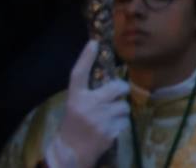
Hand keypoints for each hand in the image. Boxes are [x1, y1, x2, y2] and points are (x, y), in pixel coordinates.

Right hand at [44, 41, 128, 167]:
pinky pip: (125, 121)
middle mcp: (88, 107)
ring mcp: (100, 120)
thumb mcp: (75, 105)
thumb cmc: (73, 125)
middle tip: (117, 93)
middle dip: (121, 89)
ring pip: (124, 106)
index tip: (94, 43)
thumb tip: (109, 76)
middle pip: (117, 87)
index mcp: (75, 99)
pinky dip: (120, 124)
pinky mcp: (110, 132)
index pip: (79, 74)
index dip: (86, 57)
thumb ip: (89, 92)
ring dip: (120, 110)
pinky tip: (109, 128)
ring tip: (108, 117)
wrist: (70, 152)